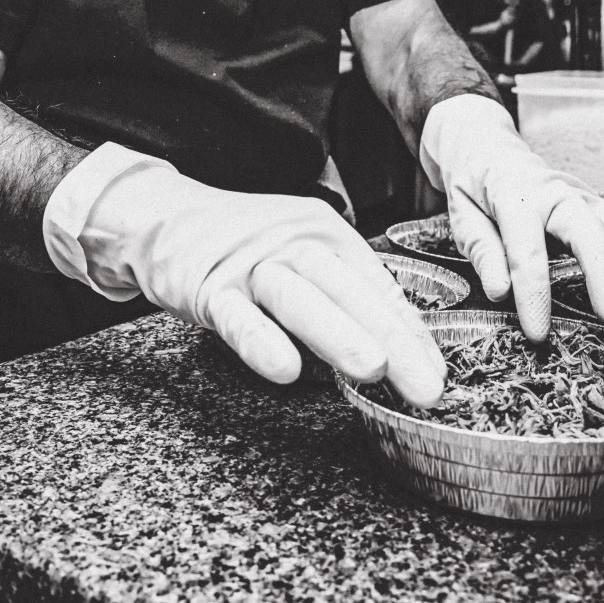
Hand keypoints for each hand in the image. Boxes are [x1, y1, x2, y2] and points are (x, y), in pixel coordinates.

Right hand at [81, 169, 446, 406]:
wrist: (167, 218)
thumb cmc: (245, 248)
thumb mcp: (301, 261)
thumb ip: (342, 301)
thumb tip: (396, 352)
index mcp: (326, 234)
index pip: (377, 286)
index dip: (410, 333)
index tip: (436, 375)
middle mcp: (294, 242)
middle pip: (348, 289)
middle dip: (392, 337)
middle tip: (424, 384)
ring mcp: (251, 263)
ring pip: (299, 296)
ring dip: (338, 332)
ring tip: (374, 370)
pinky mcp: (208, 286)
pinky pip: (237, 316)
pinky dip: (261, 341)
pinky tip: (284, 369)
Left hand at [419, 94, 603, 339]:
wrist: (484, 143)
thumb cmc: (471, 183)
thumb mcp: (460, 213)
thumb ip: (482, 249)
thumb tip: (500, 290)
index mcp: (513, 195)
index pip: (526, 250)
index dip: (533, 294)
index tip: (539, 333)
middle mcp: (554, 192)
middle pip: (587, 233)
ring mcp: (579, 195)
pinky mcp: (591, 202)